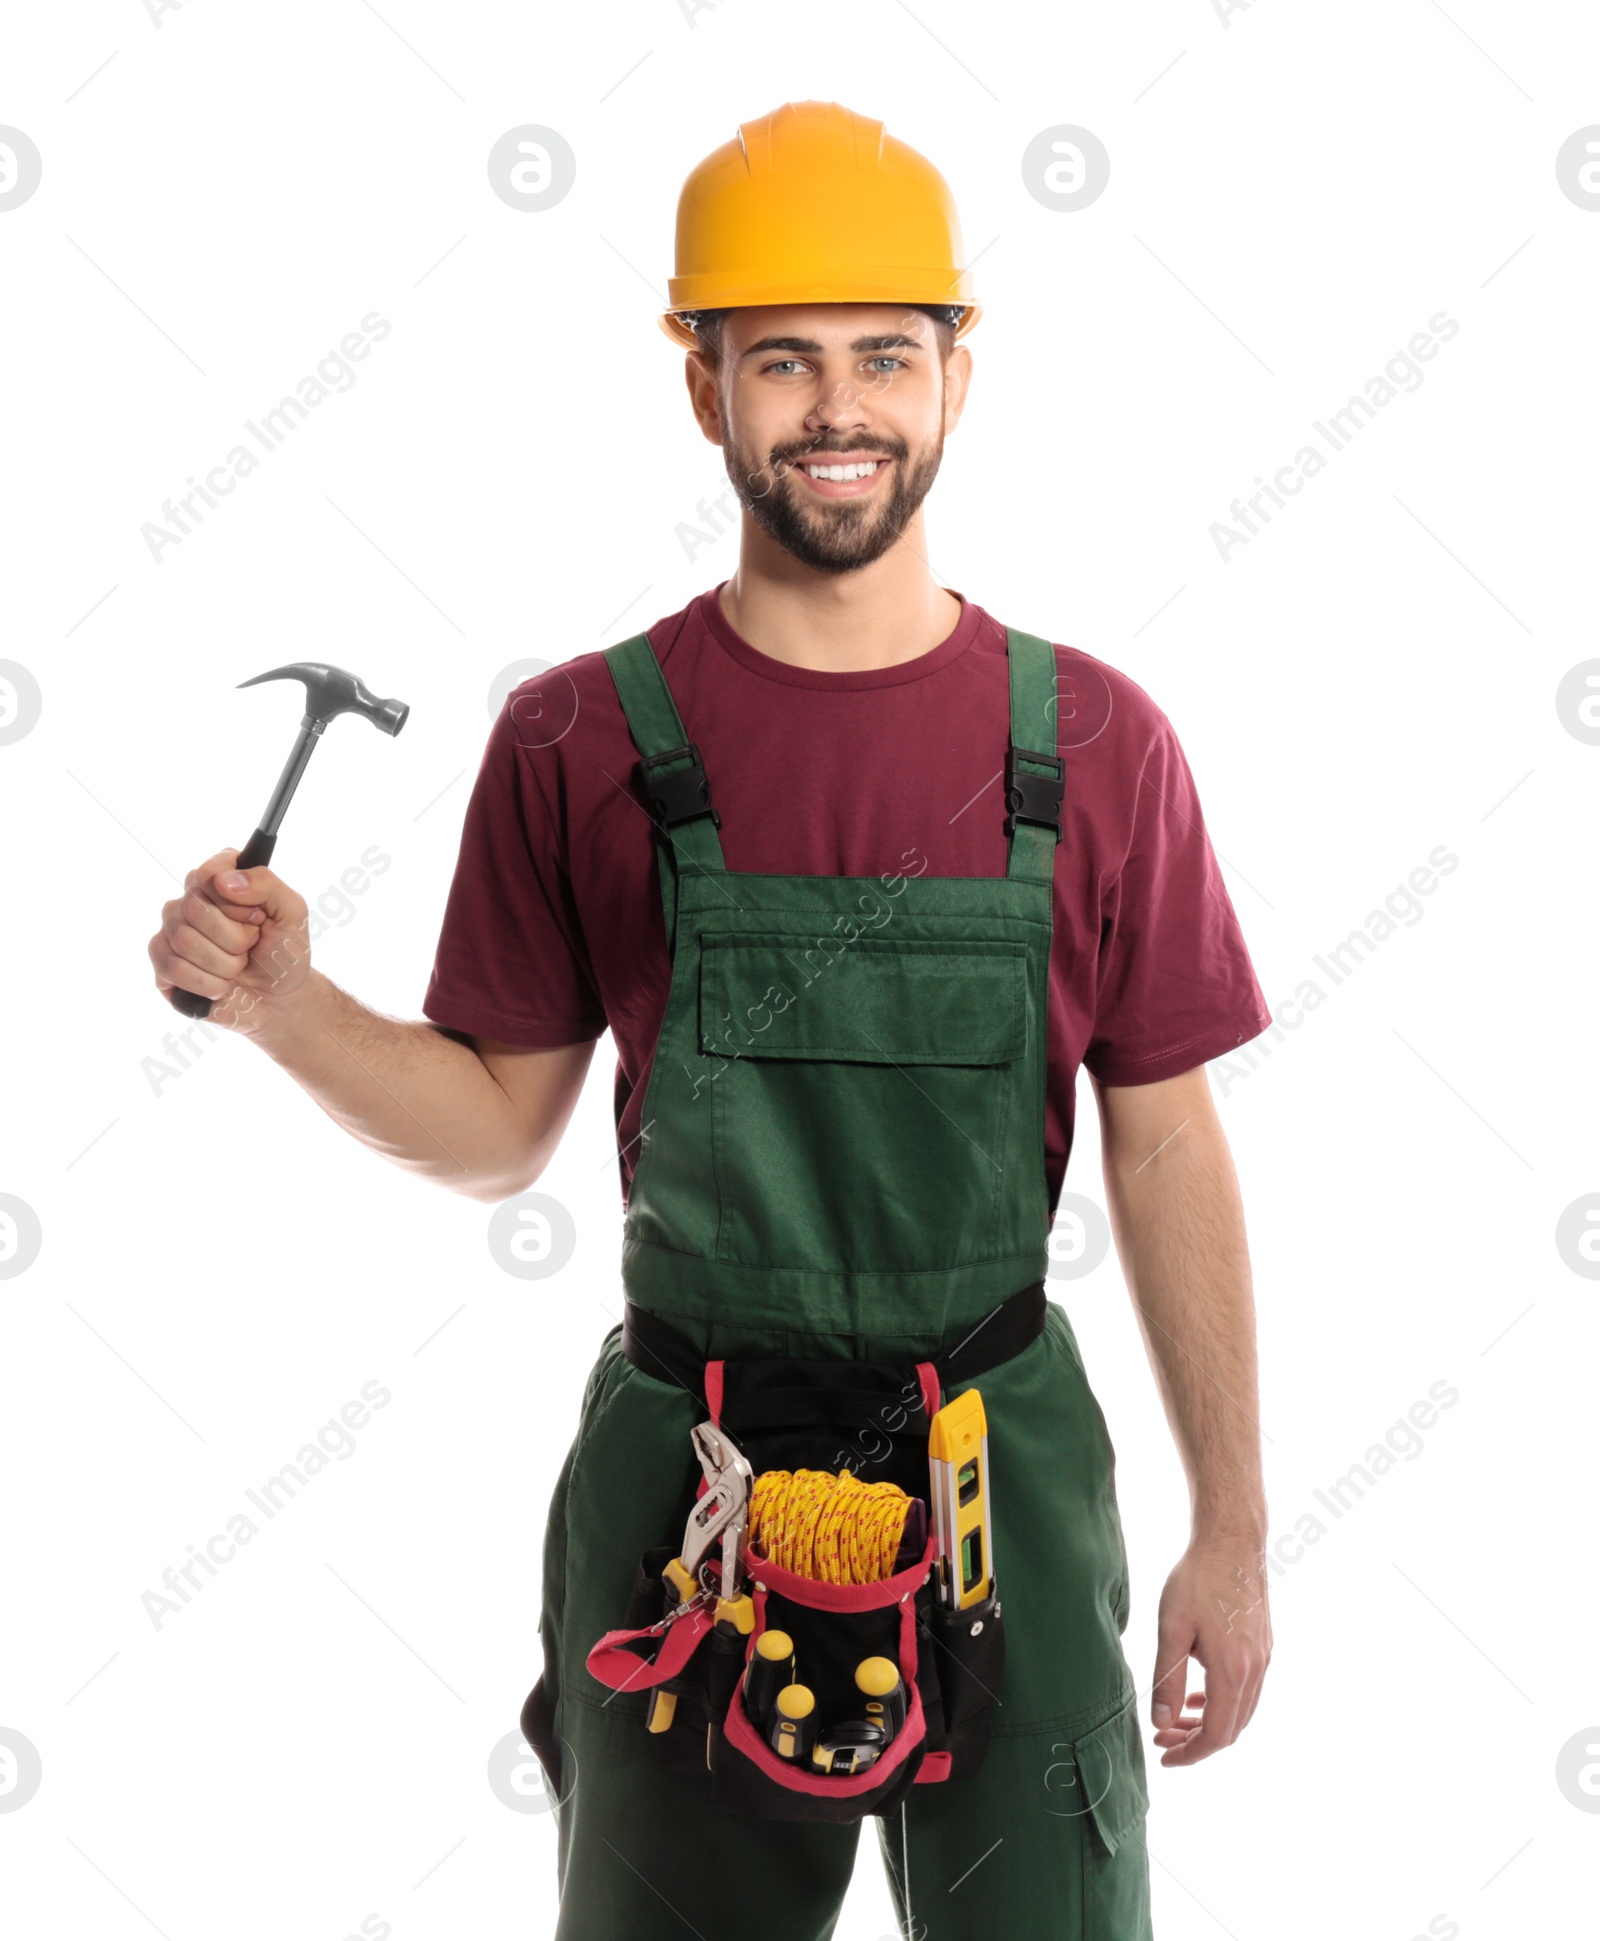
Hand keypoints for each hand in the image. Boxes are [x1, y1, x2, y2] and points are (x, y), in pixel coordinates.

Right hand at [149, 850, 312, 1031]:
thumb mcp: (292, 913)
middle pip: (194, 908)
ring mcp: (172, 930)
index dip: (235, 903)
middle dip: (234, 939)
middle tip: (250, 947)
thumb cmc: (284, 954)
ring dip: (224, 964)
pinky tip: (220, 986)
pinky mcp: (162, 962)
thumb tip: (223, 881)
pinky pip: (171, 967)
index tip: (257, 918)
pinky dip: (207, 984)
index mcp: (222, 878)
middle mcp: (192, 898)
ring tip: (236, 968)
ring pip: (183, 940)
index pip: (209, 873)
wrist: (277, 1001)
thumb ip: (267, 884)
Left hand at [1149, 1534, 1271, 1765]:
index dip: (1190, 1753)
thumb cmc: (1198, 1578)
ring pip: (1241, 1711)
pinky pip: (1246, 1690)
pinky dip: (1222, 1701)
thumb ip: (1167, 1680)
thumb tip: (1161, 1723)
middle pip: (1231, 1729)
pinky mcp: (1263, 1645)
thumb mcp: (1172, 1629)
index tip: (1164, 1756)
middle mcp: (1256, 1670)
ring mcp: (1263, 1658)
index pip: (1217, 1735)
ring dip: (1209, 1722)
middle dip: (1196, 1740)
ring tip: (1176, 1717)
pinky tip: (1198, 1692)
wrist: (1232, 1540)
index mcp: (1233, 1671)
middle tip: (1162, 1736)